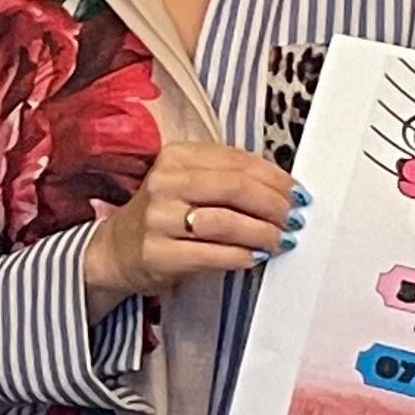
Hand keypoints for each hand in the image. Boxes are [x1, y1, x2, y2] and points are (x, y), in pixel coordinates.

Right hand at [83, 143, 299, 308]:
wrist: (117, 250)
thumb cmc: (165, 215)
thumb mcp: (189, 183)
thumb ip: (228, 179)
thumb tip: (284, 190)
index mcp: (177, 157)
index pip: (237, 161)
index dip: (275, 178)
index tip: (298, 193)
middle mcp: (165, 182)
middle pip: (235, 188)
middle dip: (274, 205)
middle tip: (295, 219)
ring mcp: (158, 218)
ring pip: (226, 222)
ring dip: (263, 233)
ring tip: (282, 240)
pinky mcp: (157, 253)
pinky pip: (211, 254)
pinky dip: (241, 256)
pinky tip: (256, 257)